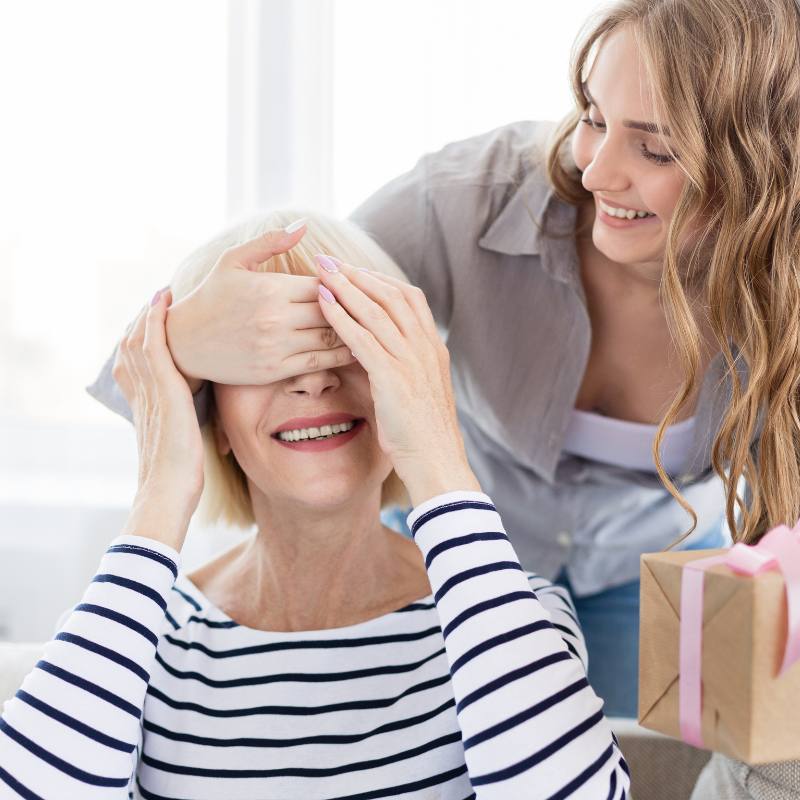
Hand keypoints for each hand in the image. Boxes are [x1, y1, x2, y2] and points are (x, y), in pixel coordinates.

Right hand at [113, 289, 203, 550]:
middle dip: (145, 320)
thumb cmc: (181, 477)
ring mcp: (149, 390)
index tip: (155, 322)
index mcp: (142, 405)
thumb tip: (206, 419)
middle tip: (162, 299)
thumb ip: (188, 422)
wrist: (169, 492)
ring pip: (140, 339)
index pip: (135, 361)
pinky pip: (153, 345)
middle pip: (133, 344)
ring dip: (151, 314)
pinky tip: (165, 301)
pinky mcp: (163, 390)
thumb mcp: (183, 441)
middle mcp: (140, 393)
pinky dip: (156, 321)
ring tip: (165, 294)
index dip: (143, 339)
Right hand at [165, 226, 355, 391]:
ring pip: (330, 336)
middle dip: (352, 307)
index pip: (323, 283)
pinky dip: (340, 355)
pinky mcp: (273, 370)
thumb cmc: (211, 297)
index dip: (342, 283)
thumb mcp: (233, 261)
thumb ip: (270, 242)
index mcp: (269, 287)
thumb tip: (304, 225)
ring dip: (352, 331)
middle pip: (331, 309)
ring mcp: (274, 346)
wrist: (182, 343)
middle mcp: (274, 317)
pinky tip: (354, 348)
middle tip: (371, 306)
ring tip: (369, 326)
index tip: (354, 283)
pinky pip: (318, 362)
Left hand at [315, 264, 480, 507]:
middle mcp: (425, 347)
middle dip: (357, 273)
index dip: (379, 279)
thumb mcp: (420, 392)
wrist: (438, 462)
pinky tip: (322, 304)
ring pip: (376, 310)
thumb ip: (405, 368)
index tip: (354, 270)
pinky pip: (363, 338)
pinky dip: (341, 317)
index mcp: (434, 348)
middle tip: (329, 260)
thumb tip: (378, 355)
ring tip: (320, 272)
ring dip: (345, 287)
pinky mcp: (393, 377)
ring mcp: (412, 360)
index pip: (409, 297)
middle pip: (390, 295)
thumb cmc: (424, 434)